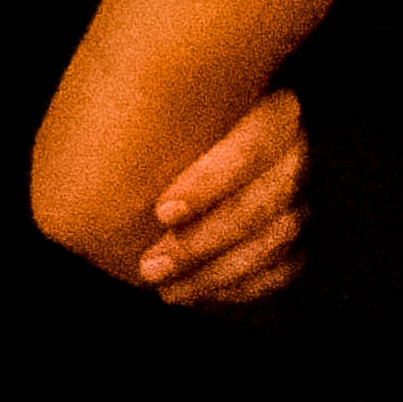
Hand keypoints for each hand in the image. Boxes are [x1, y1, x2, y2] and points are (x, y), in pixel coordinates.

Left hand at [136, 88, 306, 305]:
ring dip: (218, 271)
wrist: (155, 151)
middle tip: (151, 265)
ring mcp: (297, 198)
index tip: (162, 212)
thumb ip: (142, 127)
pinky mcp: (294, 238)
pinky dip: (243, 285)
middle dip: (205, 241)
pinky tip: (201, 292)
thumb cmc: (141, 136)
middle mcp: (291, 153)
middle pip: (266, 202)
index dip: (212, 182)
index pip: (254, 146)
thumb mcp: (140, 119)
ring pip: (277, 240)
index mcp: (265, 109)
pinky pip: (283, 268)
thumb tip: (106, 147)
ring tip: (166, 288)